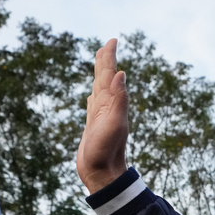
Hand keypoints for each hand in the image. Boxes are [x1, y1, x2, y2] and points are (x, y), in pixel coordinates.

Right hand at [76, 38, 128, 192]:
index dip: (110, 57)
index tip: (113, 40)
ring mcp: (100, 117)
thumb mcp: (115, 124)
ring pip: (98, 89)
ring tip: (100, 63)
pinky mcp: (93, 126)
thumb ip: (119, 99)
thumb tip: (121, 73)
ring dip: (99, 75)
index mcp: (112, 104)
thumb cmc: (108, 152)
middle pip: (104, 79)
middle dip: (105, 61)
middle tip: (107, 44)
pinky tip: (92, 95)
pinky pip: (92, 105)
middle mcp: (107, 108)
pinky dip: (92, 96)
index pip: (110, 75)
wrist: (103, 175)